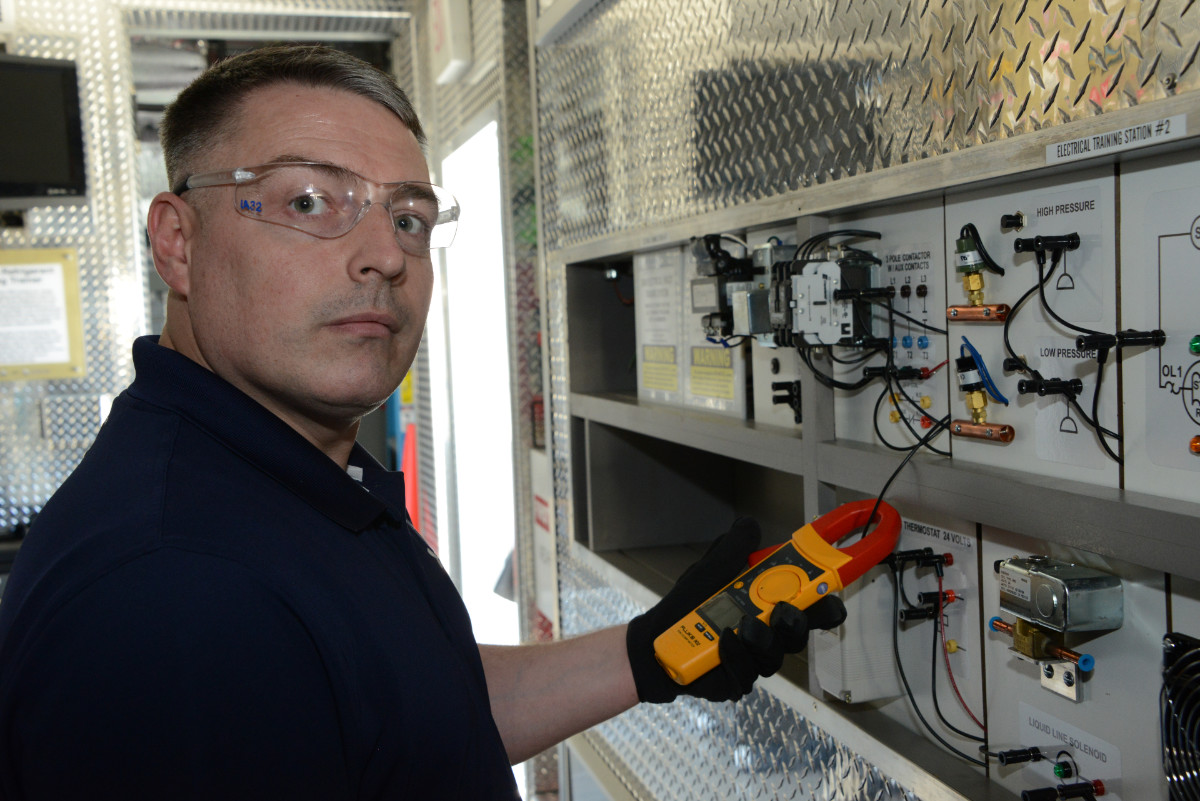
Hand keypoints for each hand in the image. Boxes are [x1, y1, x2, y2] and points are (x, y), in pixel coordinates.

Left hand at [625, 517, 846, 702]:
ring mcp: (753, 659)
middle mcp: (767, 634)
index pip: (807, 607)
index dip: (825, 605)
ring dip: (763, 640)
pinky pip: (746, 673)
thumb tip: (749, 523)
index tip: (831, 599)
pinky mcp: (736, 679)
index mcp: (768, 605)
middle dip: (798, 625)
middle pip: (798, 636)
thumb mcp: (711, 569)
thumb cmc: (688, 603)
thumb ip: (732, 548)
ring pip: (774, 657)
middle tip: (786, 612)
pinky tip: (724, 640)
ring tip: (746, 625)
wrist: (657, 638)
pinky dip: (736, 654)